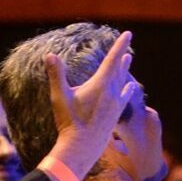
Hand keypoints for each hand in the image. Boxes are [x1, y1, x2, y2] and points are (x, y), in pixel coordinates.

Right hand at [44, 31, 139, 172]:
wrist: (82, 147)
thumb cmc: (69, 122)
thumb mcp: (60, 97)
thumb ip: (56, 75)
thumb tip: (49, 55)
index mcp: (101, 84)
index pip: (112, 59)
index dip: (120, 45)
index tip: (128, 34)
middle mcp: (112, 92)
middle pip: (119, 68)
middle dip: (122, 54)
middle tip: (127, 42)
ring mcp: (115, 103)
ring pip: (122, 81)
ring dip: (124, 69)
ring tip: (129, 59)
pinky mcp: (115, 113)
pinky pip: (124, 96)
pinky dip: (127, 87)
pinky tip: (131, 86)